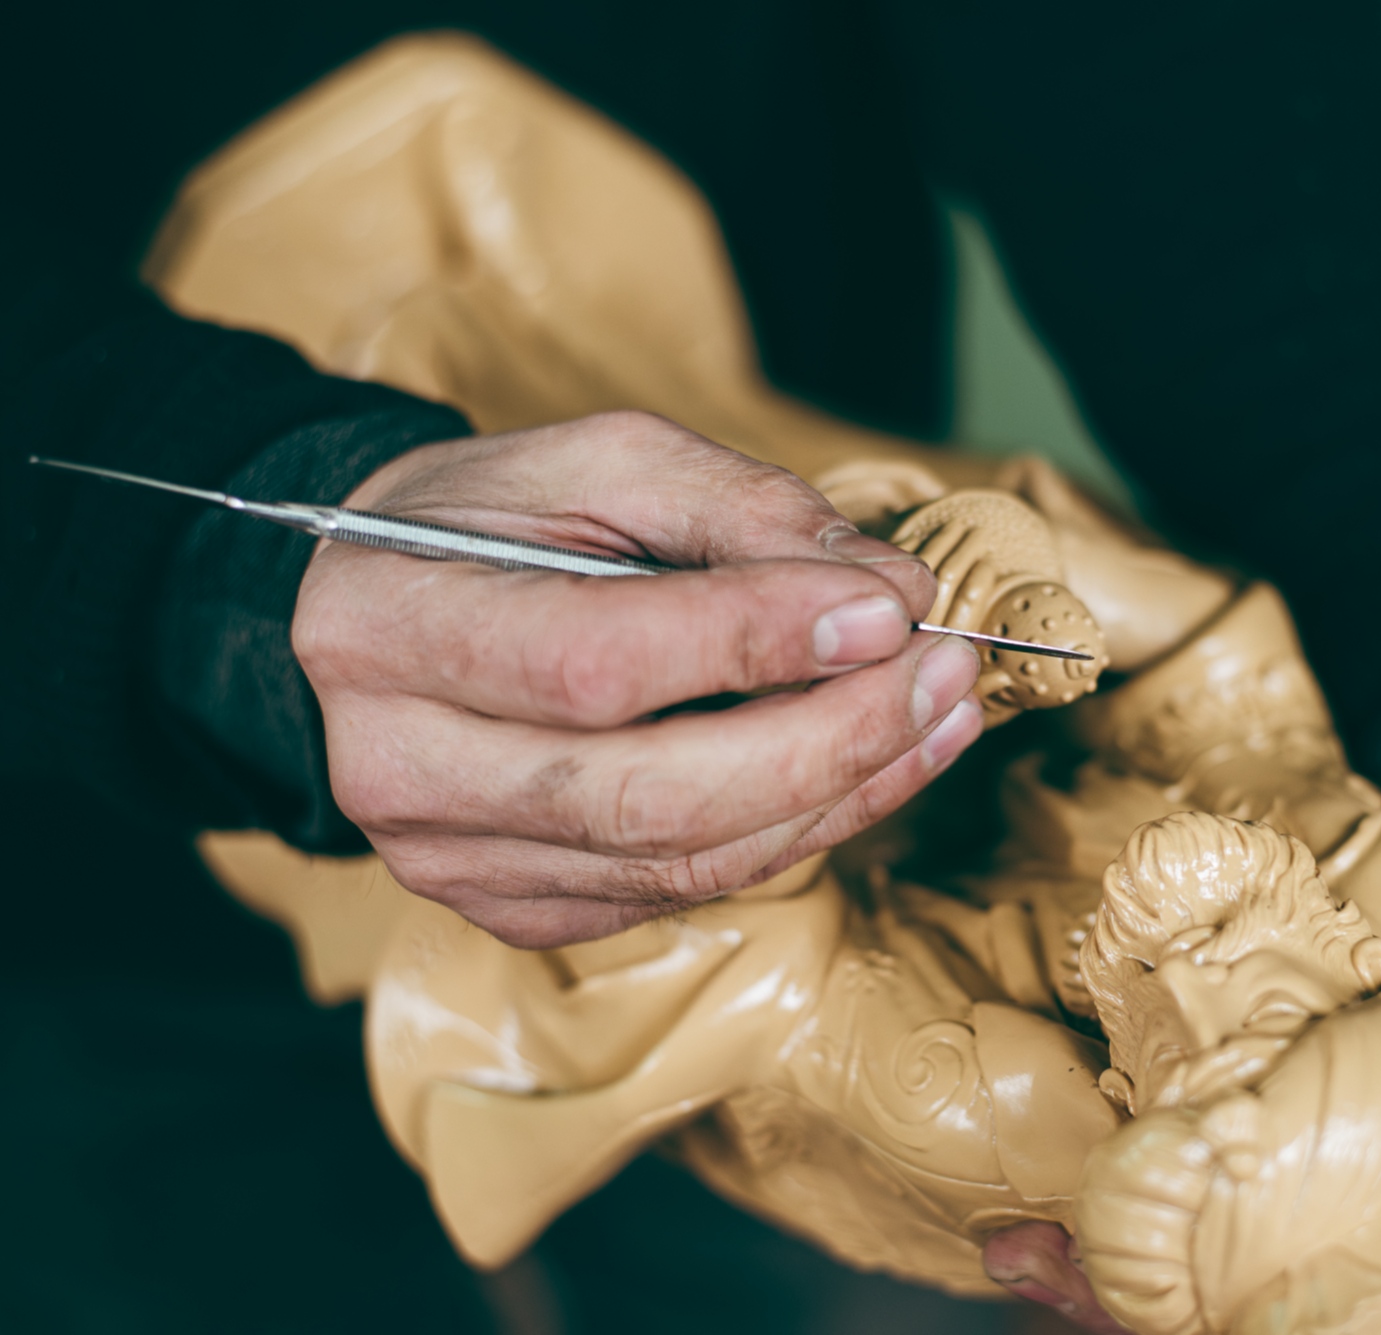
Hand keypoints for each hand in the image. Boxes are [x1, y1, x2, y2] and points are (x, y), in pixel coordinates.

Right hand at [293, 411, 983, 948]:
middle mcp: (403, 765)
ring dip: (842, 793)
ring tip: (940, 715)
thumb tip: (889, 591)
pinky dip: (799, 831)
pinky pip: (682, 891)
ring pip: (683, 860)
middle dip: (830, 740)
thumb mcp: (606, 462)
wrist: (381, 606)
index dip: (757, 642)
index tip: (888, 609)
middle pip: (651, 795)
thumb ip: (746, 512)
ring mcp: (453, 858)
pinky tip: (874, 767)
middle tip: (942, 674)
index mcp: (393, 624)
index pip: (596, 661)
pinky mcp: (512, 906)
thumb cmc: (495, 519)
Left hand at [981, 727, 1380, 1326]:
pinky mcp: (1278, 1073)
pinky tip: (1045, 1172)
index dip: (1278, 1303)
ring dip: (1126, 1252)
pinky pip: (1204, 1139)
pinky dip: (1129, 1166)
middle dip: (1164, 1296)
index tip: (1174, 1309)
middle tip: (1042, 1273)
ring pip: (1230, 1226)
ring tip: (1018, 1246)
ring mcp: (1336, 1122)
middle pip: (1285, 1269)